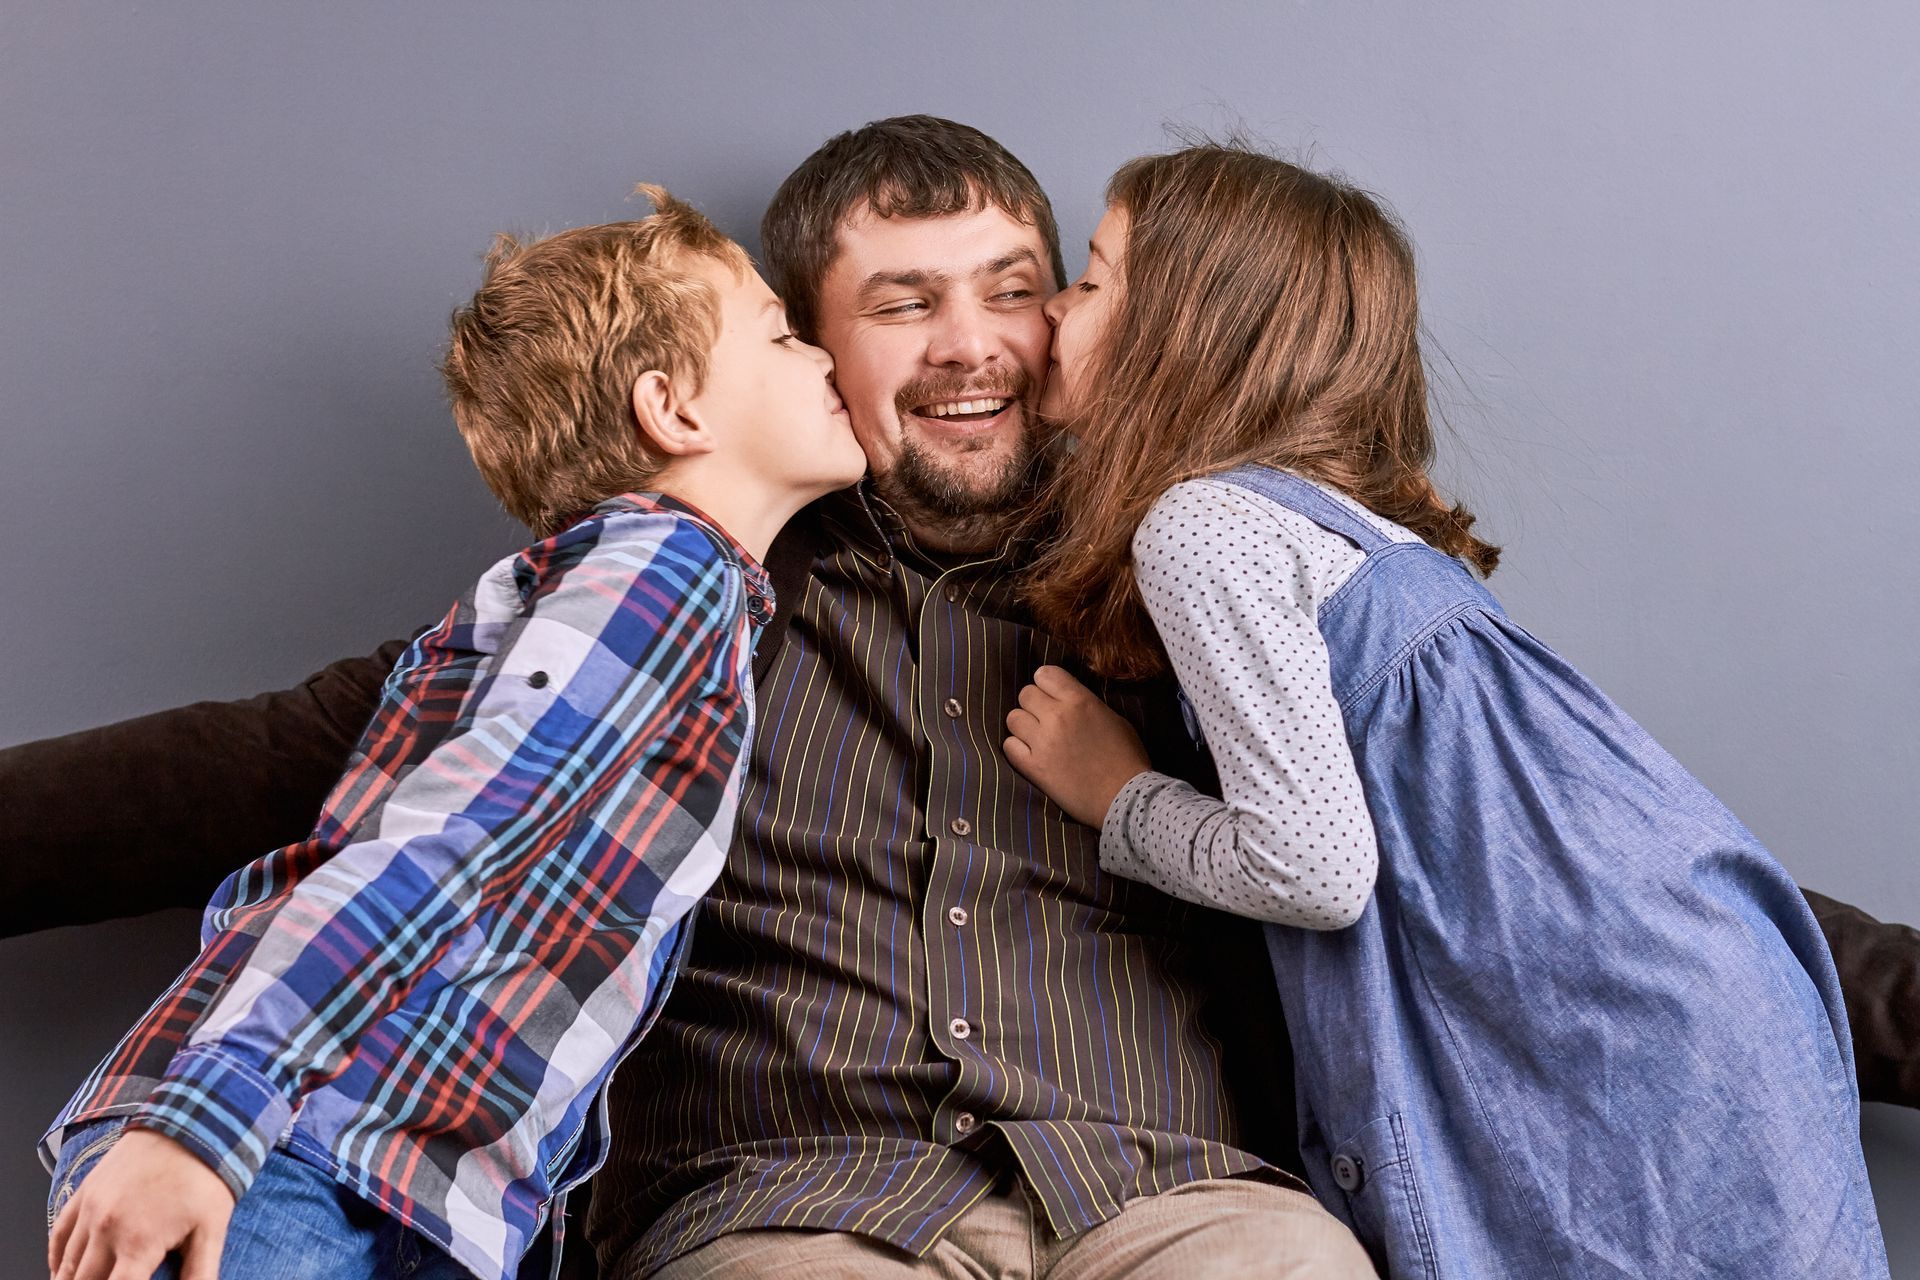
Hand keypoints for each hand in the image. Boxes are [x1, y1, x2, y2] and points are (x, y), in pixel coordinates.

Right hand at [48, 1127, 233, 1279]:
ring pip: (67, 1266)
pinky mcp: (84, 1193)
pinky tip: (62, 1272)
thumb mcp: (211, 1230)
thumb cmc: (204, 1178)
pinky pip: (58, 1235)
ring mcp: (91, 1211)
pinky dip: (57, 1259)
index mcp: (138, 1244)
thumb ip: (199, 1273)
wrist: (190, 1124)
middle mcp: (107, 1230)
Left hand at [1004, 665, 1151, 828]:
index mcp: (1079, 701)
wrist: (1124, 797)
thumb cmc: (1126, 758)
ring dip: (1023, 726)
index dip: (1046, 684)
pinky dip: (1017, 748)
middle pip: (1025, 694)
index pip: (1045, 674)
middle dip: (1034, 704)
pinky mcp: (1034, 767)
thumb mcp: (1113, 719)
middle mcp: (1057, 716)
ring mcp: (1042, 742)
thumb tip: (1066, 701)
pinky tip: (1031, 754)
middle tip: (1046, 719)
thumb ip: (1086, 704)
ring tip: (1037, 737)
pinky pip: (1009, 746)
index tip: (1051, 694)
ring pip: (1013, 718)